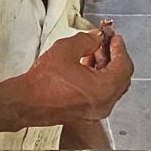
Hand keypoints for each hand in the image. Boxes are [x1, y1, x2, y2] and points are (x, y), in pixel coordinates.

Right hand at [11, 30, 132, 123]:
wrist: (26, 102)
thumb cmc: (43, 82)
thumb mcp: (66, 50)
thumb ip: (87, 40)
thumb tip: (96, 38)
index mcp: (104, 89)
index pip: (123, 65)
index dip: (119, 48)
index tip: (114, 37)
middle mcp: (104, 103)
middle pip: (121, 77)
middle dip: (113, 57)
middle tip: (104, 42)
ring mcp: (96, 111)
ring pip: (111, 85)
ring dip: (105, 67)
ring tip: (92, 51)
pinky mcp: (86, 112)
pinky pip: (101, 93)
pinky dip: (98, 78)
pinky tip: (86, 66)